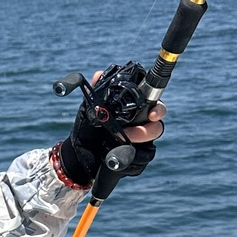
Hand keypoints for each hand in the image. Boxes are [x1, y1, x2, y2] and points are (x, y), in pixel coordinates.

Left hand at [58, 71, 167, 187]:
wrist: (78, 155)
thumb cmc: (87, 129)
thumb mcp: (89, 109)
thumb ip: (97, 92)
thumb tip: (99, 74)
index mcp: (135, 112)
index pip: (155, 107)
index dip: (158, 110)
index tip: (152, 115)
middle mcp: (141, 127)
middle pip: (156, 128)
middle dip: (145, 132)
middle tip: (128, 135)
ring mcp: (141, 145)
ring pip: (148, 148)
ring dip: (132, 149)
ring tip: (112, 149)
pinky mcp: (136, 162)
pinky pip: (140, 163)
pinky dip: (127, 163)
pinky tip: (113, 160)